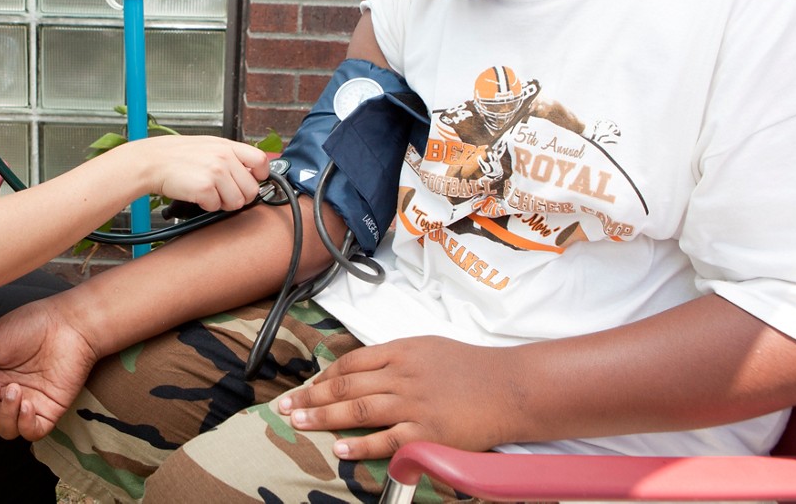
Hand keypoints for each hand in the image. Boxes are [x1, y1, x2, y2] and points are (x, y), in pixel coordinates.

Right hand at [0, 297, 99, 440]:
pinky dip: (23, 425)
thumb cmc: (32, 324)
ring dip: (4, 415)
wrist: (68, 324)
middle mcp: (7, 394)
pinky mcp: (48, 411)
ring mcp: (28, 404)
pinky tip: (26, 404)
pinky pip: (30, 433)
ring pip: (4, 431)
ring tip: (14, 389)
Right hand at [128, 135, 268, 212]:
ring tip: (208, 193)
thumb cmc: (176, 156)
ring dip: (223, 203)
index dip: (260, 176)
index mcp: (227, 146)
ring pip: (237, 202)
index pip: (261, 161)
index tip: (251, 181)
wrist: (152, 162)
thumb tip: (249, 172)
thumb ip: (230, 156)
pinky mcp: (205, 188)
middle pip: (251, 189)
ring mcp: (216, 173)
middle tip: (222, 192)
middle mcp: (225, 158)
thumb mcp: (208, 146)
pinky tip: (196, 195)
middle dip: (238, 196)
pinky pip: (217, 208)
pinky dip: (206, 206)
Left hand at [275, 337, 515, 459]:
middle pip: (345, 386)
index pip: (350, 363)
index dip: (324, 376)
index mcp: (401, 352)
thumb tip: (363, 370)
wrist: (509, 387)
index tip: (306, 386)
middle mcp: (402, 376)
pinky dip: (360, 445)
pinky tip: (339, 448)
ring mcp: (413, 405)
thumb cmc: (471, 367)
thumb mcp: (427, 348)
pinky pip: (386, 440)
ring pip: (357, 410)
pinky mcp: (427, 433)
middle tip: (286, 406)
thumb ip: (395, 358)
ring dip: (323, 417)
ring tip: (298, 423)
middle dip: (311, 396)